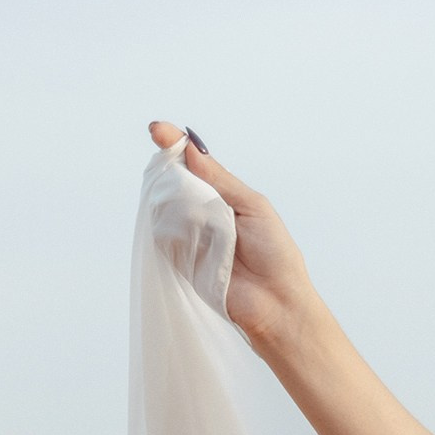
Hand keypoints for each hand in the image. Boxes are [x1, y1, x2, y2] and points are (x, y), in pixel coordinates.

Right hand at [147, 123, 318, 359]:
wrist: (276, 304)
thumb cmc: (275, 255)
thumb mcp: (254, 206)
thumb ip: (221, 180)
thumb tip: (192, 150)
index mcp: (225, 196)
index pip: (194, 165)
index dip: (175, 146)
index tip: (158, 131)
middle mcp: (204, 213)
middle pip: (176, 181)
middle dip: (169, 169)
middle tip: (166, 159)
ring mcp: (191, 235)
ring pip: (167, 205)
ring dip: (174, 199)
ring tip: (202, 216)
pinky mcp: (181, 259)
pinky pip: (165, 235)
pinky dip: (173, 229)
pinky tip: (189, 232)